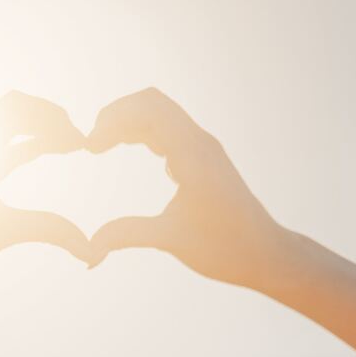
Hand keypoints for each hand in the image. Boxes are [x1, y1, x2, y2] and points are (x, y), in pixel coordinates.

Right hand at [87, 87, 293, 286]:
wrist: (266, 253)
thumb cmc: (226, 248)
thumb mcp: (171, 240)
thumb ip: (128, 235)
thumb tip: (89, 249)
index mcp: (193, 155)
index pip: (148, 109)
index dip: (112, 119)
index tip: (90, 148)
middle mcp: (200, 143)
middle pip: (151, 103)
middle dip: (117, 116)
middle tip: (92, 144)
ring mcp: (205, 149)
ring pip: (162, 115)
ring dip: (130, 123)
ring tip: (102, 146)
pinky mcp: (206, 159)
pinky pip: (171, 130)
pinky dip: (146, 132)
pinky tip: (132, 149)